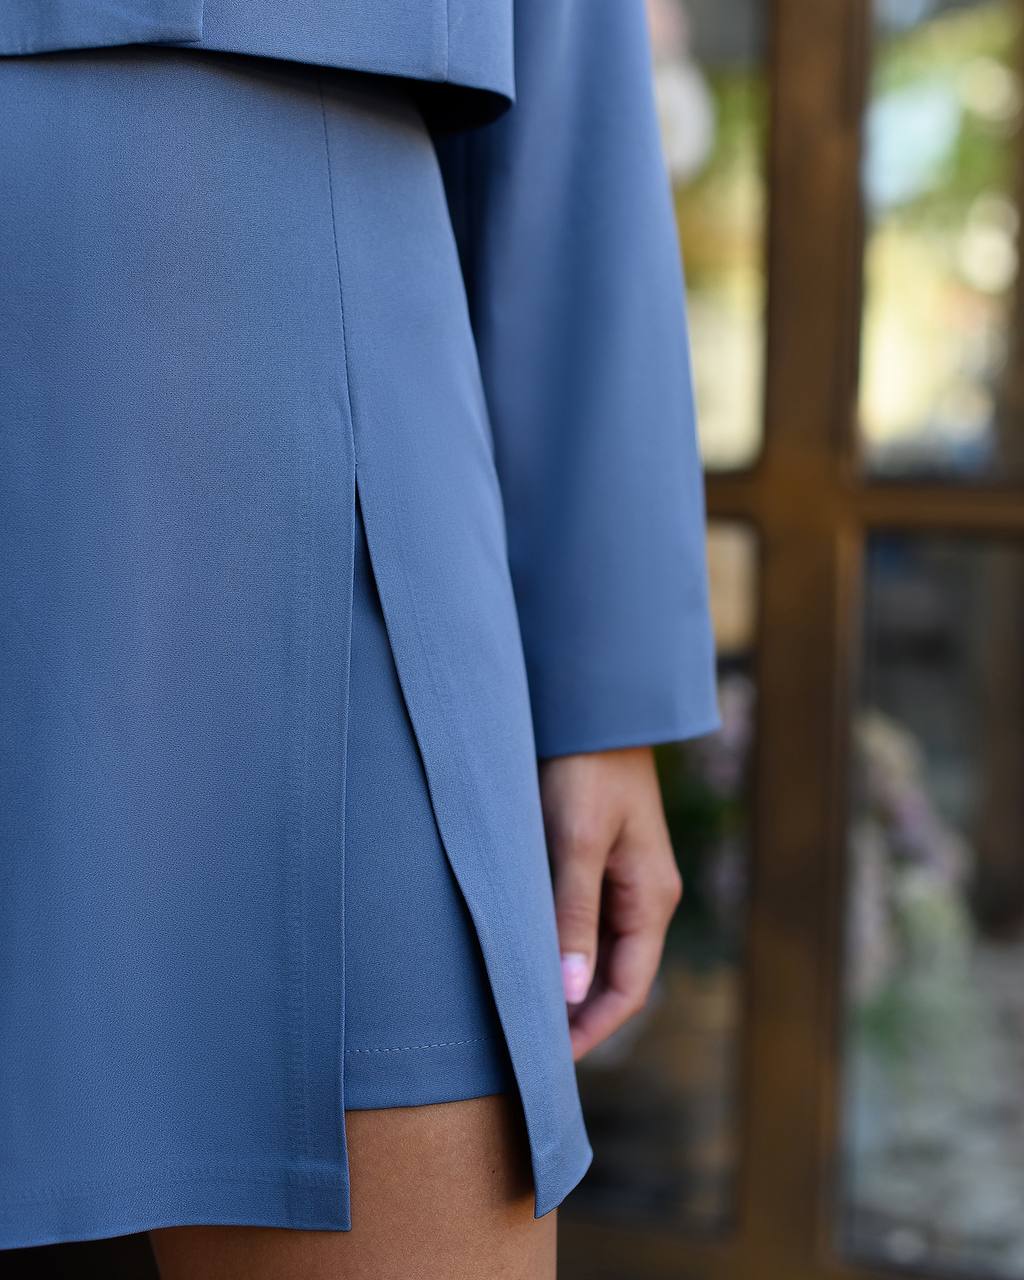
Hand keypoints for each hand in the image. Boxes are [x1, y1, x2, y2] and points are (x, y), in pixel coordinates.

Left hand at [538, 745, 682, 1060]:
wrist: (592, 710)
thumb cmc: (587, 772)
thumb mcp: (575, 843)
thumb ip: (573, 915)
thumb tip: (570, 994)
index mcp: (650, 898)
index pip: (628, 988)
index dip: (591, 1029)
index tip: (548, 1060)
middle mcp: (644, 896)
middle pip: (615, 976)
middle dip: (577, 1015)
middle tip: (526, 1046)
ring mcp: (624, 879)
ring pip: (597, 950)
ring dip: (566, 983)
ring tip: (520, 1009)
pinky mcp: (600, 861)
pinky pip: (584, 921)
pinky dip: (559, 947)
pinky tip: (527, 956)